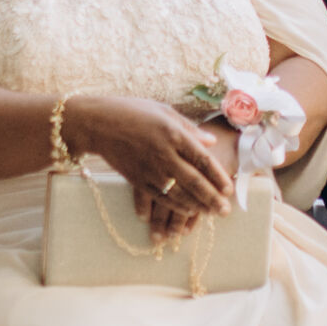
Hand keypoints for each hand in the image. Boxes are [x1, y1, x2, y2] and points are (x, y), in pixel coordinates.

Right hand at [72, 96, 234, 234]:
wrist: (97, 123)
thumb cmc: (133, 112)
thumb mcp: (164, 112)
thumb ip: (190, 128)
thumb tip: (211, 142)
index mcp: (173, 133)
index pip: (202, 159)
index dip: (217, 176)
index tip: (229, 189)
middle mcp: (163, 153)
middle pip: (193, 181)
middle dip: (212, 198)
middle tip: (225, 211)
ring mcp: (149, 169)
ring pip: (178, 193)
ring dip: (197, 206)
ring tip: (211, 214)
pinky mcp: (136, 179)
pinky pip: (160, 198)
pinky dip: (175, 206)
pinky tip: (188, 211)